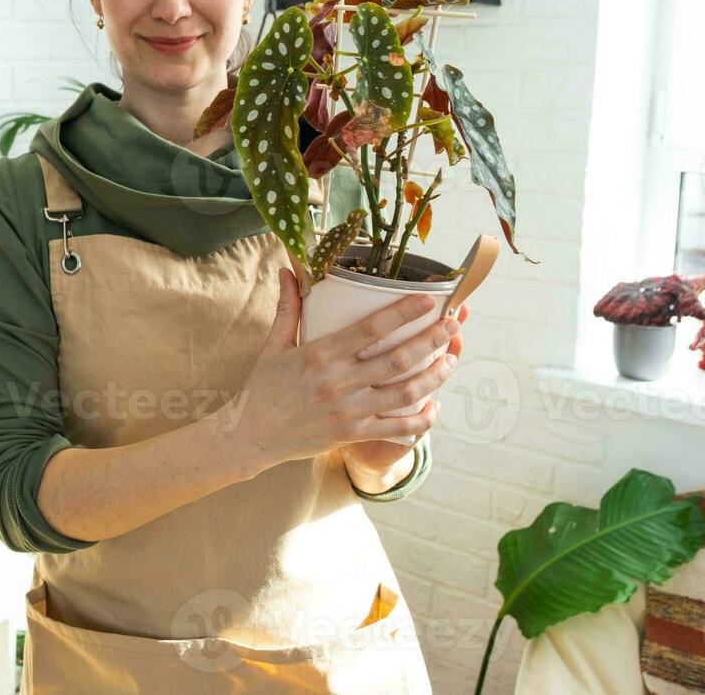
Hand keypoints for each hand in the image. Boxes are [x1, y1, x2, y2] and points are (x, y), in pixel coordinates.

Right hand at [225, 268, 461, 479]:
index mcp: (319, 356)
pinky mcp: (353, 434)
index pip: (368, 330)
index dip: (401, 314)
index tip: (428, 301)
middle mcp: (338, 383)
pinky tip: (435, 406)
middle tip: (453, 324)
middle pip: (397, 360)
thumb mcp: (273, 345)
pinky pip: (397, 428)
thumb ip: (287, 307)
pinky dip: (421, 419)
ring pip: (404, 394)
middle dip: (431, 340)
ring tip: (451, 359)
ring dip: (434, 376)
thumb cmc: (262, 387)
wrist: (252, 436)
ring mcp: (348, 411)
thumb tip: (289, 269)